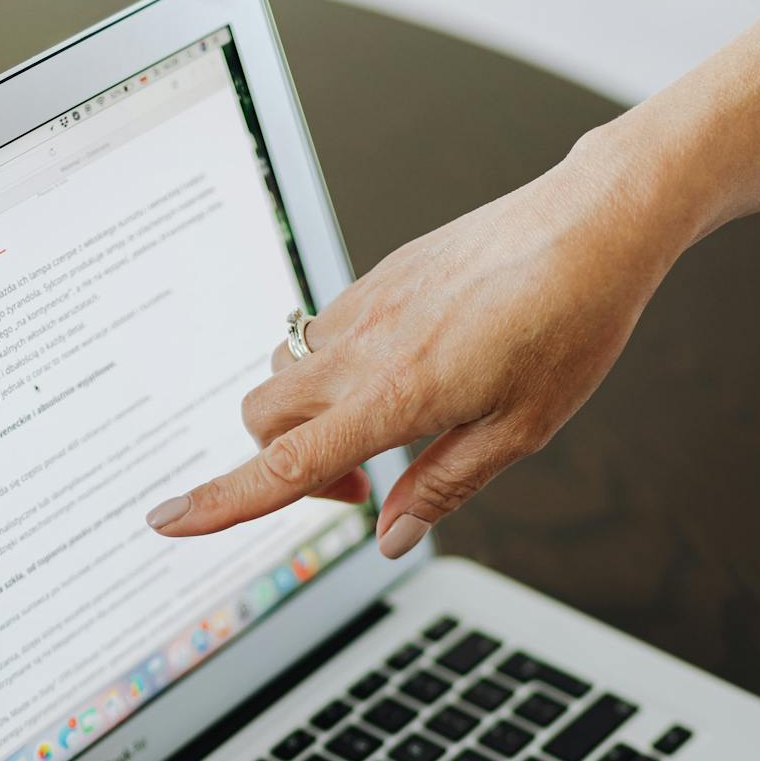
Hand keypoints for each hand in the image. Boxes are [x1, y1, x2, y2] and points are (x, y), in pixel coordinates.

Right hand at [144, 128, 674, 554]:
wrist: (593, 224)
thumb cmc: (570, 327)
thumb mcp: (520, 431)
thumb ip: (443, 485)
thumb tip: (390, 536)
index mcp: (397, 397)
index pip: (285, 465)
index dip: (220, 503)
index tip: (167, 521)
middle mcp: (365, 348)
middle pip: (260, 418)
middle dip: (281, 461)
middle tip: (362, 478)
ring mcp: (365, 305)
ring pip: (286, 371)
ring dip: (307, 413)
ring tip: (383, 424)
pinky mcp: (380, 277)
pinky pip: (323, 332)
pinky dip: (337, 369)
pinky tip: (404, 368)